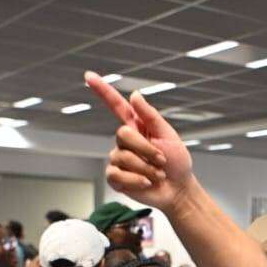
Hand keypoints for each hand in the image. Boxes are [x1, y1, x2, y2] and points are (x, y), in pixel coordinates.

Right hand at [87, 71, 190, 212]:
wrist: (178, 189)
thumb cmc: (176, 162)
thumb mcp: (168, 136)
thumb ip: (150, 116)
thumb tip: (134, 95)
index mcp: (136, 126)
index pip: (116, 105)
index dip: (102, 90)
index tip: (88, 76)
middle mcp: (124, 141)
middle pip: (123, 134)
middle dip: (146, 149)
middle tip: (162, 160)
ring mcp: (118, 159)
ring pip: (122, 157)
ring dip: (147, 168)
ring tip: (157, 175)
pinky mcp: (116, 178)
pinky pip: (117, 175)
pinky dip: (136, 181)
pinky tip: (146, 184)